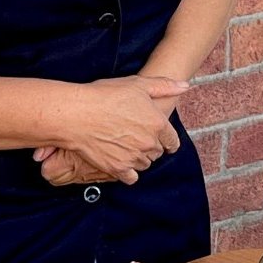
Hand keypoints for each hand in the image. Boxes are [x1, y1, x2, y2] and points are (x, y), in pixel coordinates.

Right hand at [34, 75, 186, 184]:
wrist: (77, 114)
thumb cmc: (106, 96)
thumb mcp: (138, 84)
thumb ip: (164, 86)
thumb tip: (185, 86)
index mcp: (157, 123)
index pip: (172, 140)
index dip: (169, 141)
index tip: (167, 144)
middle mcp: (149, 143)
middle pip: (157, 152)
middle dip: (151, 147)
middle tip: (138, 139)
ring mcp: (133, 157)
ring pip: (145, 164)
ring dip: (140, 158)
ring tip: (128, 148)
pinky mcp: (117, 169)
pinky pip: (131, 177)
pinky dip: (128, 172)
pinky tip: (121, 162)